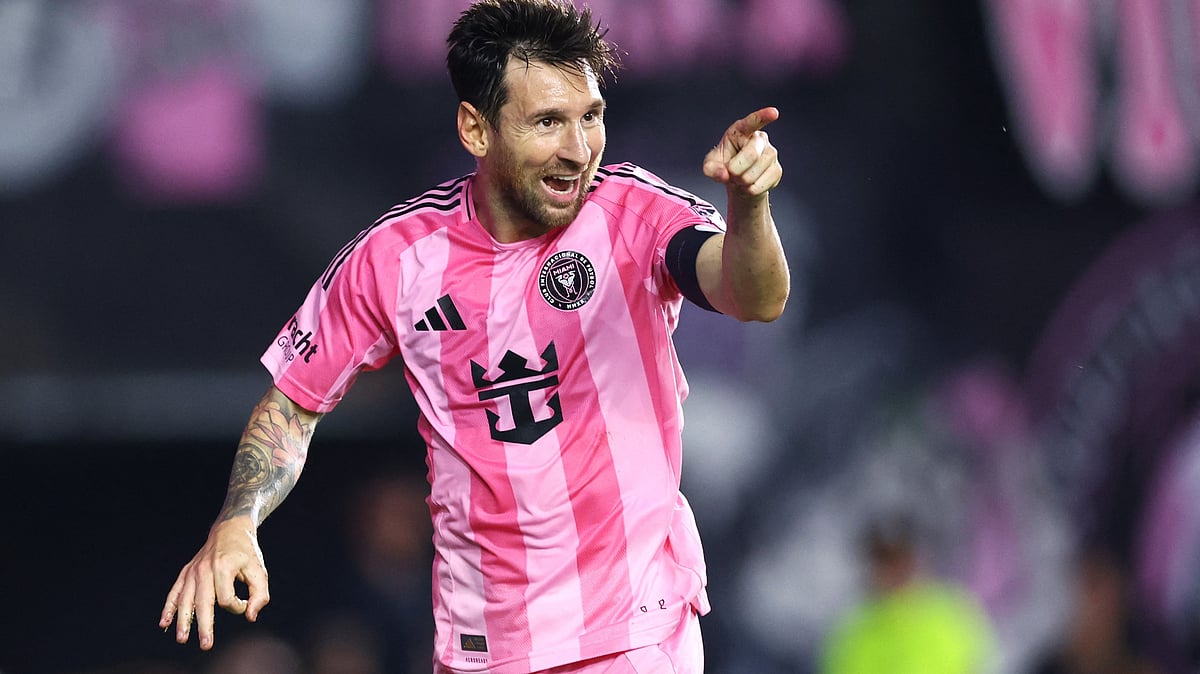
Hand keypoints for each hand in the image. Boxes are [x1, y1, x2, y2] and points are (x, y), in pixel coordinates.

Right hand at [158, 517, 269, 649]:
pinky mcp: (186, 573)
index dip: (237, 607)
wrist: (230, 529)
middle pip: (203, 602)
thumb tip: (250, 617)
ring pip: (185, 600)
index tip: (244, 605)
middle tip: (206, 645)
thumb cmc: (247, 552)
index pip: (227, 598)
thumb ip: (260, 594)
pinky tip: (164, 623)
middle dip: (204, 625)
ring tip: (182, 639)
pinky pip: (175, 592)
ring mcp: (193, 571)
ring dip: (183, 621)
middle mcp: (205, 569)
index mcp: (224, 567)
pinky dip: (169, 608)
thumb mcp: (259, 570)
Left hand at [702, 107, 782, 196]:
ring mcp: (771, 153)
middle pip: (751, 154)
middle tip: (731, 173)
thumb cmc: (724, 166)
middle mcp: (759, 139)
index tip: (774, 113)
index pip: (753, 122)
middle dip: (736, 169)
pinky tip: (749, 185)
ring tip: (740, 177)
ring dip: (742, 181)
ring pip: (755, 173)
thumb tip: (723, 174)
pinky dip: (750, 190)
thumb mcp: (710, 166)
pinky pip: (761, 185)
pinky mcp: (777, 170)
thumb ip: (711, 169)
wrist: (738, 183)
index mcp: (741, 131)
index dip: (763, 117)